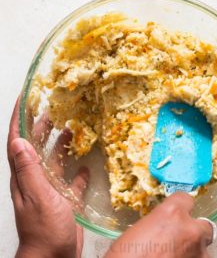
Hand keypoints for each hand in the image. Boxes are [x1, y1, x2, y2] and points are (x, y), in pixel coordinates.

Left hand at [7, 98, 88, 257]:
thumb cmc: (44, 230)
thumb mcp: (38, 197)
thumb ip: (30, 170)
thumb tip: (20, 141)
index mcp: (25, 175)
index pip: (18, 140)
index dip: (20, 118)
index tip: (25, 99)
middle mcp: (35, 178)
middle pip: (36, 146)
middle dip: (41, 126)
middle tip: (52, 108)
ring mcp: (50, 188)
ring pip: (53, 160)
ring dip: (60, 145)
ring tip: (71, 130)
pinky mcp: (63, 198)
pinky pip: (70, 180)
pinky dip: (77, 172)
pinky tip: (86, 166)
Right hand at [105, 192, 212, 257]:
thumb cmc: (126, 254)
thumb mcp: (140, 228)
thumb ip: (159, 223)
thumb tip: (163, 227)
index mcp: (172, 212)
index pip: (186, 199)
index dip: (181, 206)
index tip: (178, 212)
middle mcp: (190, 229)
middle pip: (204, 224)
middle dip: (194, 230)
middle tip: (181, 238)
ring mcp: (198, 252)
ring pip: (204, 247)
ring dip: (193, 250)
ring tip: (176, 255)